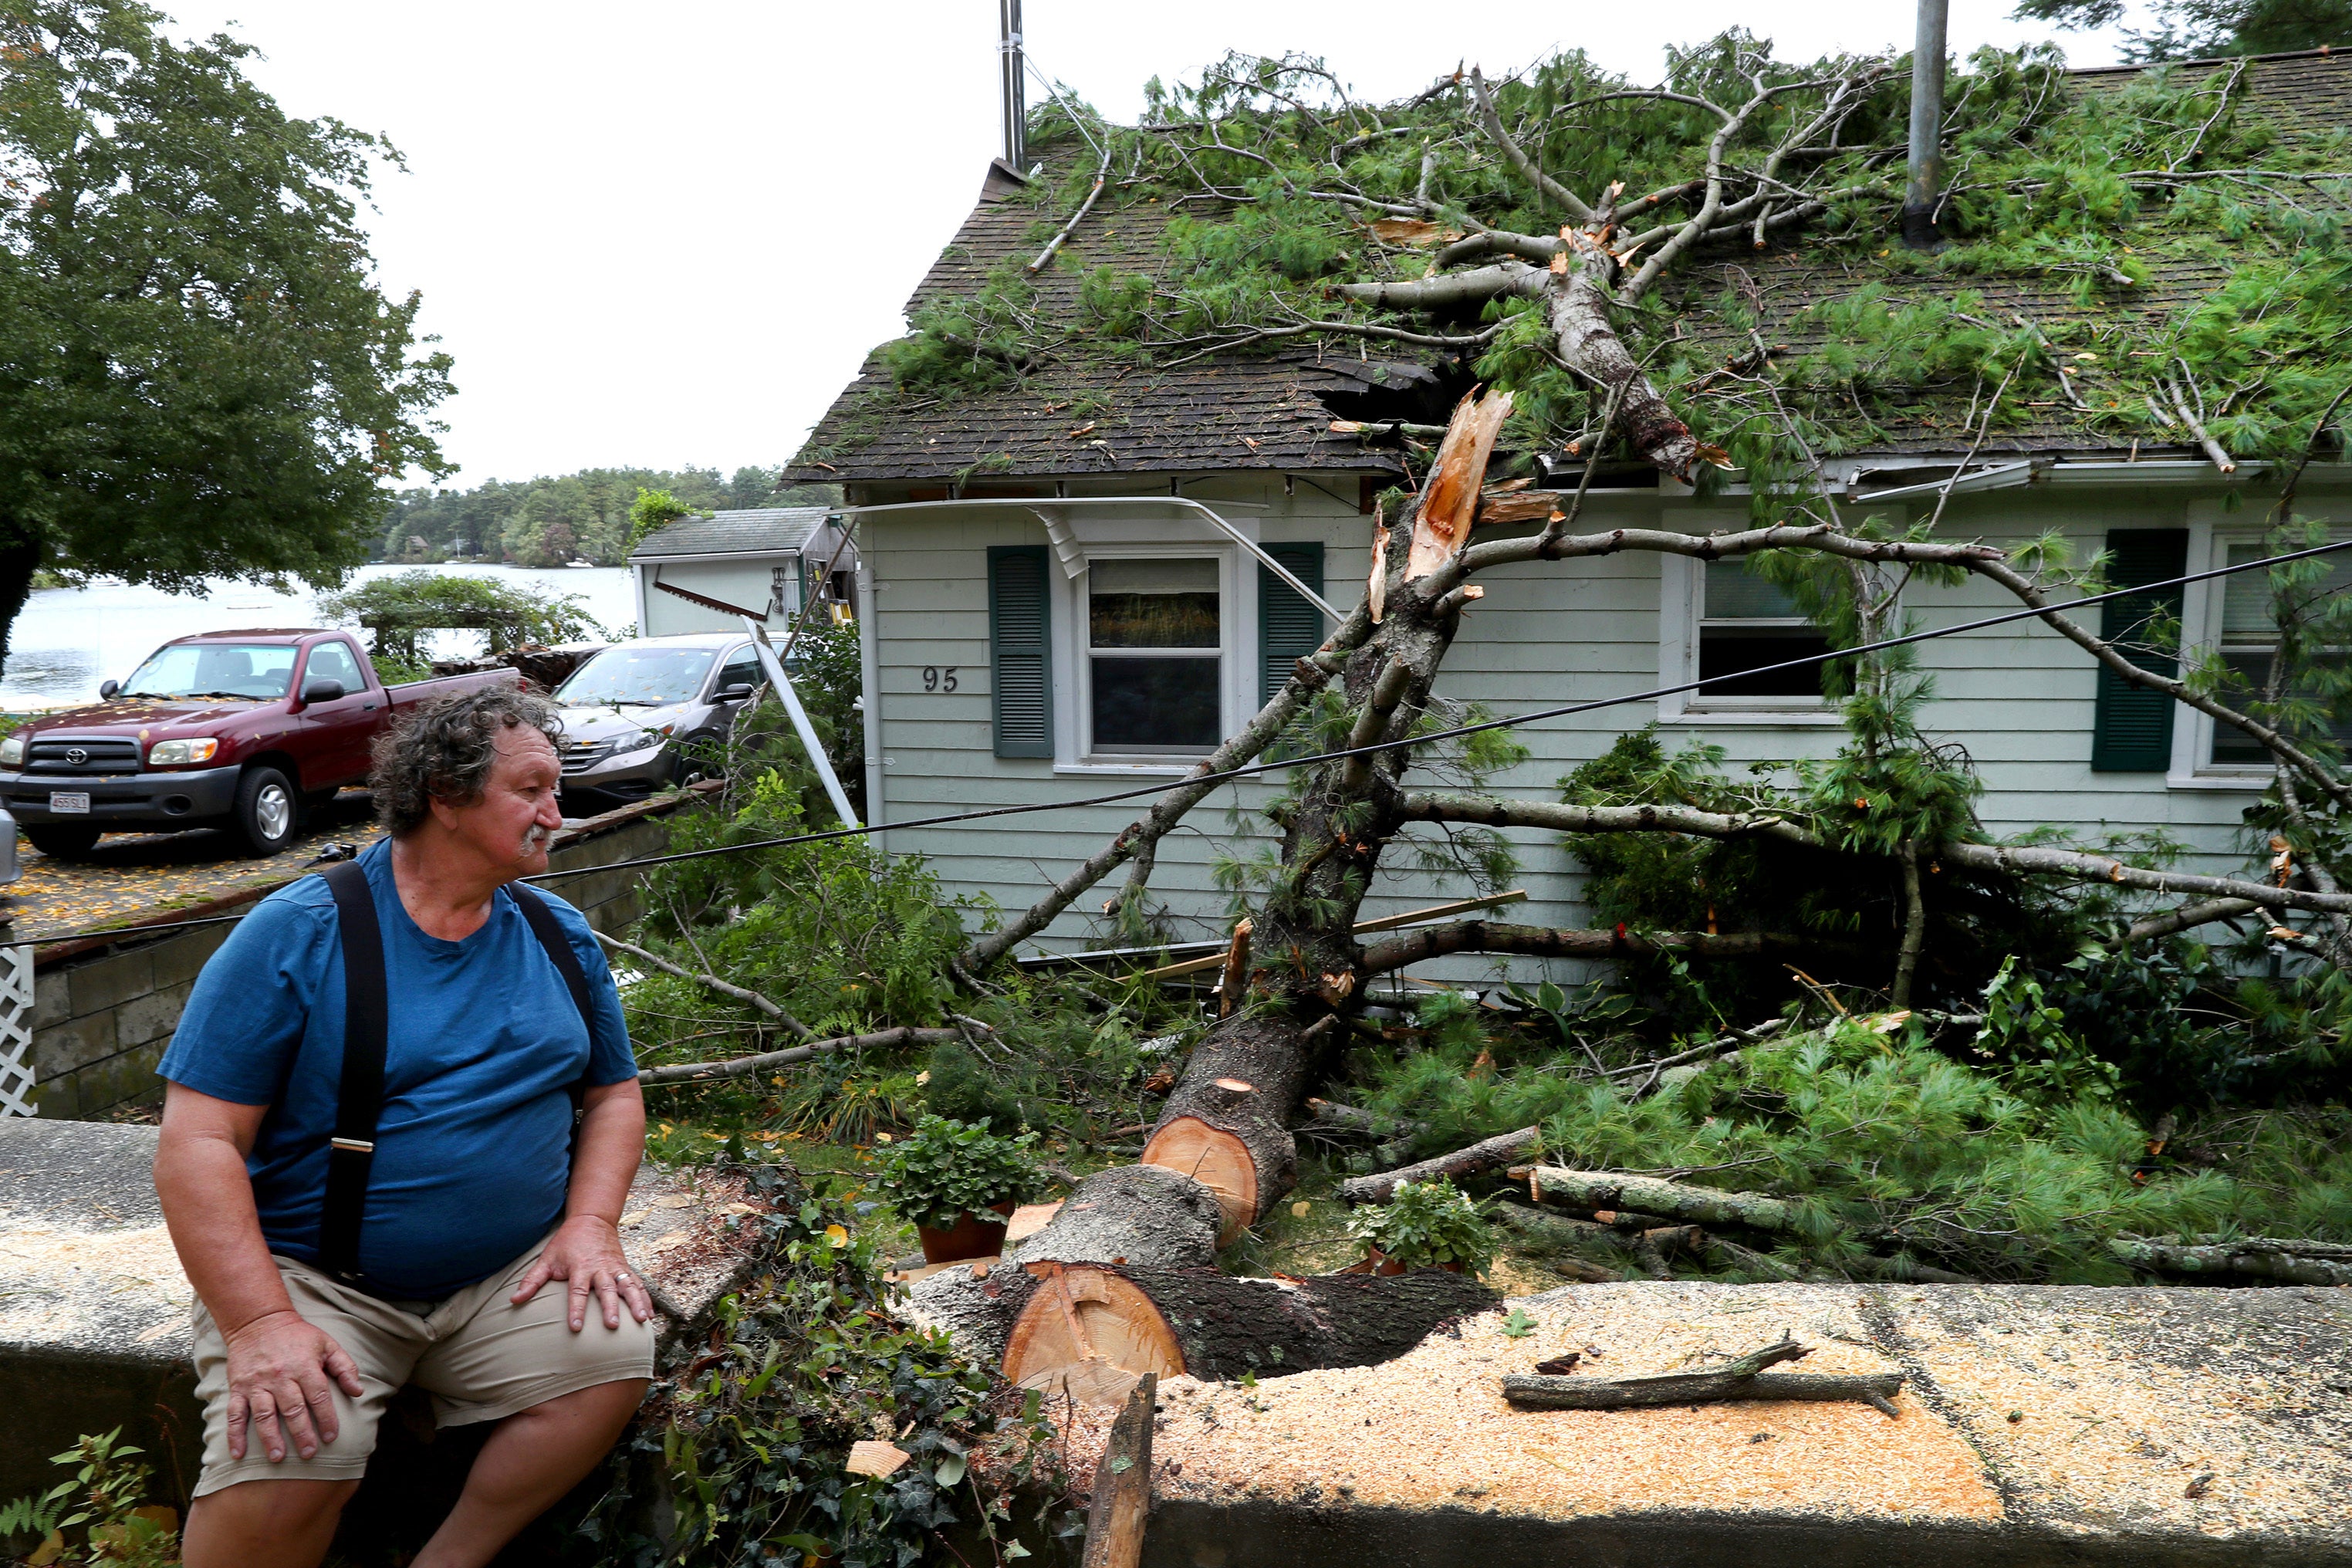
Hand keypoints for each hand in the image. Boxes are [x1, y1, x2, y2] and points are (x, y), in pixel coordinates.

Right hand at [221, 1309, 365, 1462]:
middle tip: (308, 1454)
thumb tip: (358, 1391)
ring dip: (270, 1437)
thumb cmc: (298, 1336)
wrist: (259, 1322)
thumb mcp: (327, 1344)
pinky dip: (234, 1434)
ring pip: (264, 1414)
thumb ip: (345, 1367)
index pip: (319, 1396)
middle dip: (302, 1433)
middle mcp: (280, 1376)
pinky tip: (238, 1453)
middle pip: (293, 1409)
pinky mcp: (238, 1387)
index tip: (332, 1437)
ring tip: (277, 1457)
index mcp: (304, 1366)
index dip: (327, 1417)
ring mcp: (257, 1383)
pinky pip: (235, 1413)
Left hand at [511, 1214, 652, 1330]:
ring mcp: (616, 1269)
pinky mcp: (625, 1269)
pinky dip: (645, 1299)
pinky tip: (649, 1315)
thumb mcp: (547, 1259)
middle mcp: (600, 1269)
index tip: (576, 1327)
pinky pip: (638, 1285)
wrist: (592, 1221)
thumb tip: (514, 1300)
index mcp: (580, 1267)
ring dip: (636, 1303)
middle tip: (613, 1325)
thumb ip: (532, 1281)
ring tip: (641, 1320)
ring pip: (628, 1287)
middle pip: (607, 1290)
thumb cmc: (567, 1243)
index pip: (577, 1292)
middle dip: (611, 1308)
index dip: (576, 1309)